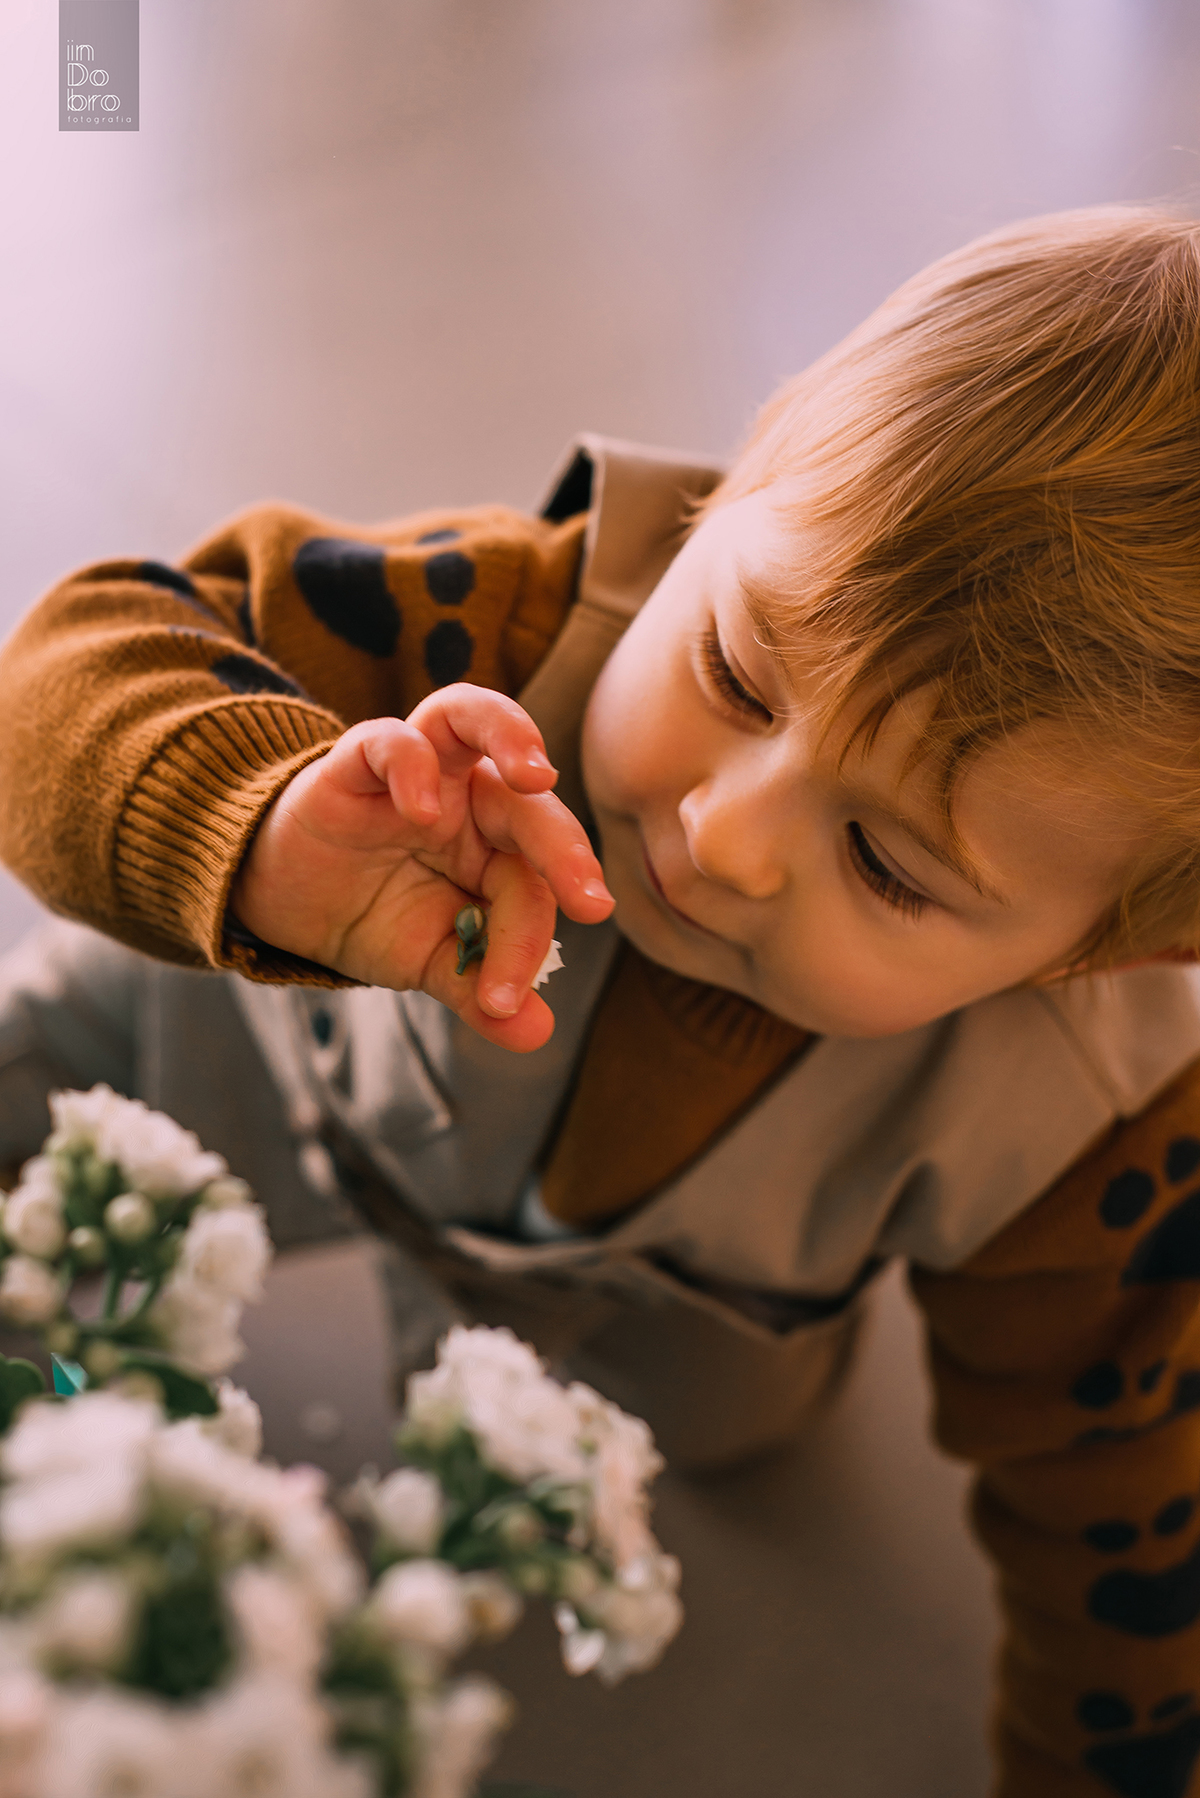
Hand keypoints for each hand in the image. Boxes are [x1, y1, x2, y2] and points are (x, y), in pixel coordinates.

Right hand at [229, 685, 613, 1050]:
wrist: (284, 903)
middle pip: (530, 799)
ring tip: (536, 776)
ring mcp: (418, 772)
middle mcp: (469, 797)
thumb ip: (480, 991)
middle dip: (567, 847)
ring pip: (471, 716)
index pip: (533, 880)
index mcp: (500, 845)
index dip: (528, 938)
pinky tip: (421, 811)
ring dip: (512, 734)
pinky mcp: (354, 762)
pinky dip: (410, 764)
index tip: (503, 998)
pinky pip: (389, 739)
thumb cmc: (372, 917)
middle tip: (589, 901)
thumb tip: (537, 1032)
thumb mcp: (428, 962)